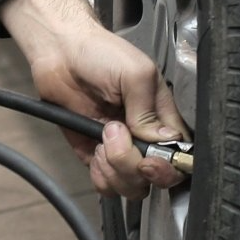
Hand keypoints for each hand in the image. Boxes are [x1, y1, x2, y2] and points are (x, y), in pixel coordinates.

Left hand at [0, 0, 188, 199]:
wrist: (60, 53)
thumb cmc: (100, 53)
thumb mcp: (135, 73)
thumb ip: (148, 110)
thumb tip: (161, 140)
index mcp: (162, 117)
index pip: (178, 156)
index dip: (168, 166)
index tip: (150, 159)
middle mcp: (143, 138)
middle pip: (154, 178)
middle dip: (134, 166)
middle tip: (116, 134)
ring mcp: (120, 149)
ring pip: (131, 186)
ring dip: (115, 168)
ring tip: (103, 135)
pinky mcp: (94, 155)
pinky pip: (105, 184)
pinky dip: (100, 175)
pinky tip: (94, 150)